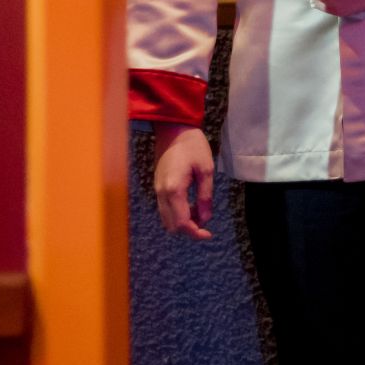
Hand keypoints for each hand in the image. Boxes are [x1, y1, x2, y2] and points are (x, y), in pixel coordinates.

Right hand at [154, 125, 214, 239]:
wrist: (174, 130)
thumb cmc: (193, 146)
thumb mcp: (206, 169)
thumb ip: (205, 196)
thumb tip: (205, 218)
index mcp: (174, 190)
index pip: (181, 222)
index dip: (195, 233)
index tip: (208, 234)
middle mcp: (161, 193)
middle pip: (171, 225)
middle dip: (189, 230)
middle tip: (205, 224)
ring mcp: (157, 190)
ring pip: (166, 219)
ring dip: (182, 223)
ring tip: (199, 213)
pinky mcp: (157, 187)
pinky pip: (165, 209)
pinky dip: (176, 214)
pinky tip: (190, 206)